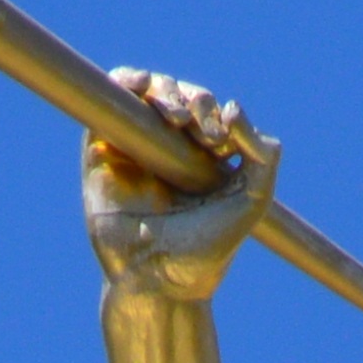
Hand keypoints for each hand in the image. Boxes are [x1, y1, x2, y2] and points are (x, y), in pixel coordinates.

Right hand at [82, 68, 275, 304]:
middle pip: (178, 97)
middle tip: (203, 132)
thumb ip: (261, 156)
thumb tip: (234, 109)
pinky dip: (124, 82)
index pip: (206, 111)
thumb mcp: (252, 201)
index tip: (220, 140)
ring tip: (178, 115)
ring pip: (145, 94)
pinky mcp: (101, 153)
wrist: (161, 281)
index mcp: (200, 159)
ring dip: (164, 90)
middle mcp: (166, 151)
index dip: (214, 112)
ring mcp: (133, 150)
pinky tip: (140, 83)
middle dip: (195, 101)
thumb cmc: (207, 250)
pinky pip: (109, 103)